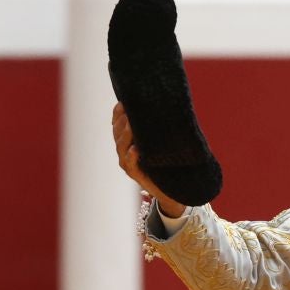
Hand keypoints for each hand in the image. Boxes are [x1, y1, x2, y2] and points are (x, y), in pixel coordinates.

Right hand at [112, 102, 182, 216]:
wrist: (172, 188)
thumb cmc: (166, 162)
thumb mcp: (160, 141)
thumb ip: (157, 127)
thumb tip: (166, 105)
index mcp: (127, 141)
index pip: (118, 124)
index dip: (118, 113)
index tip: (123, 101)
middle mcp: (124, 151)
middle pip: (117, 132)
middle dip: (121, 120)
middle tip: (128, 108)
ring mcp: (128, 163)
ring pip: (121, 146)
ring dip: (125, 134)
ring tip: (130, 124)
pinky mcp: (135, 174)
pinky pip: (130, 164)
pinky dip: (131, 156)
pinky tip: (135, 149)